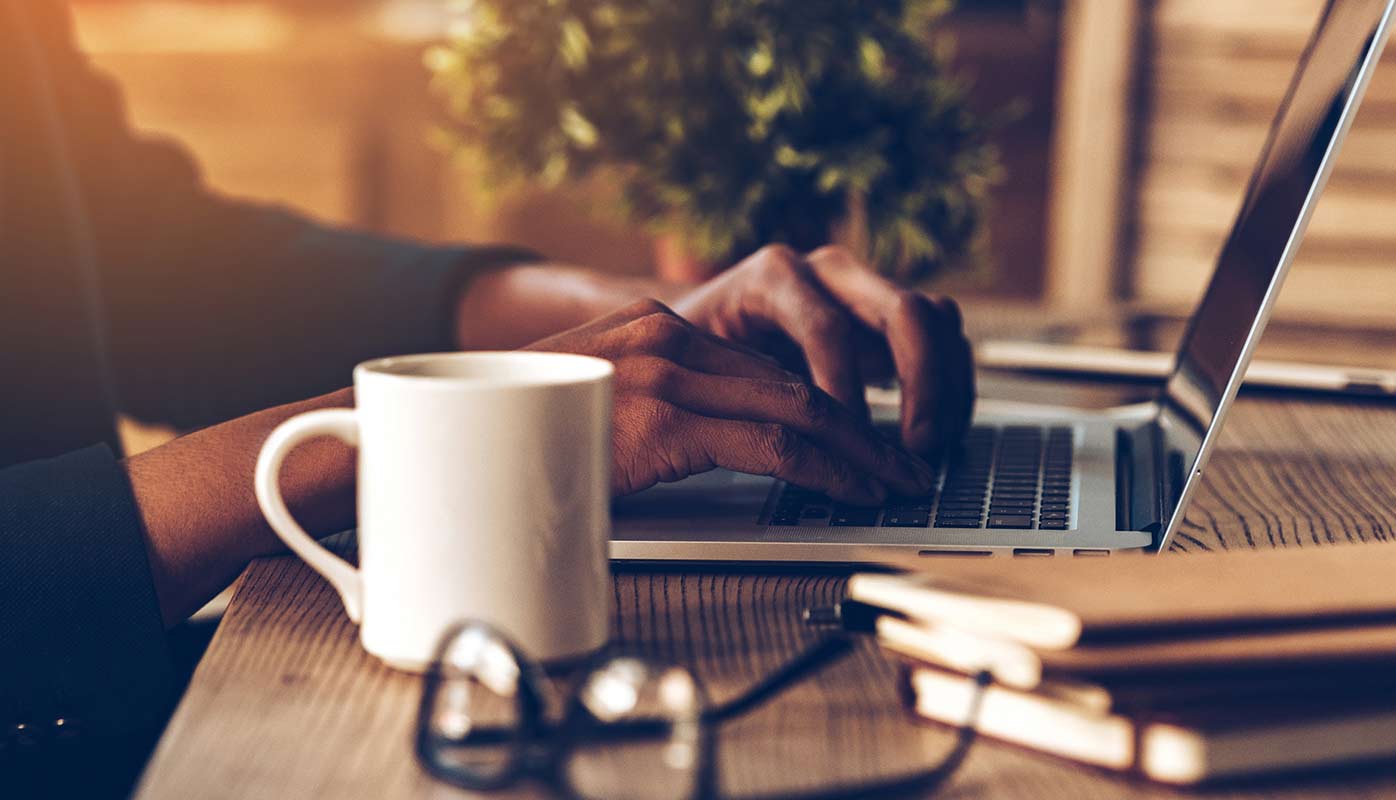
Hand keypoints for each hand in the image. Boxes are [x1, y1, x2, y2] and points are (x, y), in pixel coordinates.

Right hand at [525, 300, 934, 503]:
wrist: (446, 445)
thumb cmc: (518, 440)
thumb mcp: (598, 408)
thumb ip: (658, 410)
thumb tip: (718, 445)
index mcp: (654, 327)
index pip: (764, 370)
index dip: (826, 409)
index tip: (862, 441)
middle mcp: (666, 336)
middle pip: (792, 383)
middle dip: (860, 430)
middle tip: (903, 465)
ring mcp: (665, 373)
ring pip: (796, 409)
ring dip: (859, 452)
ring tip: (897, 483)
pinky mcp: (662, 418)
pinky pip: (771, 443)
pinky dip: (825, 469)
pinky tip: (852, 489)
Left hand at [674, 245, 974, 454]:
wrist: (691, 331)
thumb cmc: (686, 354)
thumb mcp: (690, 364)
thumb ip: (721, 384)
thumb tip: (753, 436)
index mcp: (774, 276)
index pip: (827, 330)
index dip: (845, 393)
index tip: (849, 447)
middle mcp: (829, 271)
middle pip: (904, 311)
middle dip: (921, 384)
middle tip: (916, 446)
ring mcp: (865, 288)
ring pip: (935, 319)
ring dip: (945, 386)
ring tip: (930, 448)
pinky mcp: (889, 315)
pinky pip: (944, 338)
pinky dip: (952, 385)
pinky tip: (939, 434)